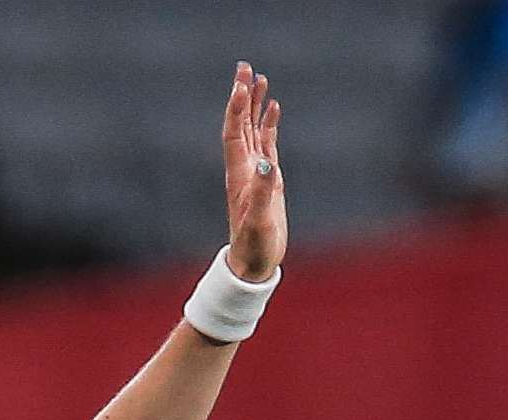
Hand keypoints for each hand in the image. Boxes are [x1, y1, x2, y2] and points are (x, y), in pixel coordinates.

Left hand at [222, 62, 286, 281]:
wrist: (252, 263)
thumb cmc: (254, 246)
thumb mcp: (260, 220)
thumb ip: (263, 191)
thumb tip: (266, 163)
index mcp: (239, 175)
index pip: (234, 133)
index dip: (237, 107)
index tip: (241, 82)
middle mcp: (243, 169)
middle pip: (240, 125)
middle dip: (242, 96)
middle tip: (245, 67)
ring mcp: (255, 173)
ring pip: (252, 131)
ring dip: (255, 106)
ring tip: (260, 79)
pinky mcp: (267, 179)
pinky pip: (266, 144)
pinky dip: (268, 125)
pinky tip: (273, 109)